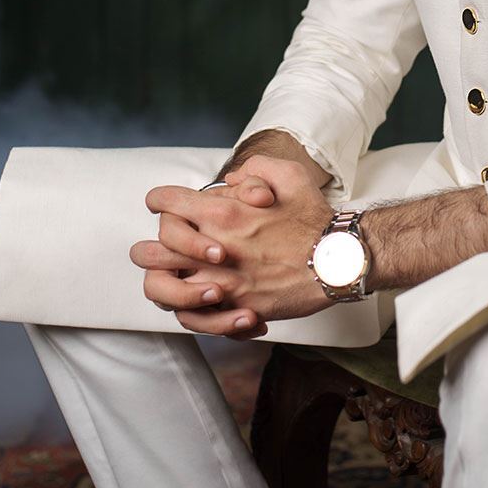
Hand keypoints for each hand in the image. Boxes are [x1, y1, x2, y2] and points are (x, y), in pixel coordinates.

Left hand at [131, 159, 334, 338]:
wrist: (336, 261)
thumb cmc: (313, 218)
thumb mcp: (289, 174)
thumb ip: (254, 169)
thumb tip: (231, 181)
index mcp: (222, 214)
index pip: (165, 203)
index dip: (159, 201)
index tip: (163, 205)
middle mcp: (213, 250)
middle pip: (150, 250)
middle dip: (152, 245)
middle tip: (165, 245)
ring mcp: (221, 284)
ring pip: (162, 289)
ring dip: (165, 282)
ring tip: (178, 277)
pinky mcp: (234, 309)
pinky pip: (190, 318)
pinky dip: (190, 311)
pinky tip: (204, 301)